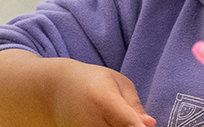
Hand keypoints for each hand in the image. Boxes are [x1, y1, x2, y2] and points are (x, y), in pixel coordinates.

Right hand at [0, 50, 155, 126]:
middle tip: (132, 119)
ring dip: (119, 126)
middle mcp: (93, 120)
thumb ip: (135, 106)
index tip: (147, 126)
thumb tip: (150, 125)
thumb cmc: (91, 81)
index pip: (131, 124)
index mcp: (105, 99)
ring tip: (110, 116)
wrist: (53, 89)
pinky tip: (104, 121)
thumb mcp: (117, 83)